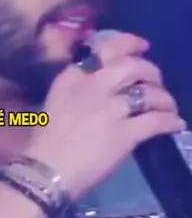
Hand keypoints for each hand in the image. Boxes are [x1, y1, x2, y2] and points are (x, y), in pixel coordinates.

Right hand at [25, 32, 184, 200]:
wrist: (44, 173)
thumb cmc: (42, 145)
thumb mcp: (55, 104)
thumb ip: (77, 91)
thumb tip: (103, 91)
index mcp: (72, 77)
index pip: (105, 48)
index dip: (129, 43)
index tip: (142, 46)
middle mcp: (93, 86)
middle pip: (133, 66)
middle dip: (151, 72)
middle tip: (157, 82)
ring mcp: (110, 109)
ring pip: (149, 92)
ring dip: (165, 99)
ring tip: (169, 107)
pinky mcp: (125, 133)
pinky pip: (156, 120)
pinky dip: (170, 122)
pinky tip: (175, 125)